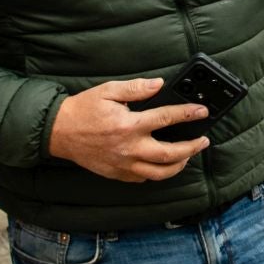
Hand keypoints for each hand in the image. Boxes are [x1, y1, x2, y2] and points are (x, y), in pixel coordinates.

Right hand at [48, 78, 210, 180]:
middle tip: (203, 141)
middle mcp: (130, 148)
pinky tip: (163, 164)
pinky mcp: (118, 174)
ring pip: (160, 172)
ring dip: (179, 165)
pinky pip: (144, 178)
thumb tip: (159, 84)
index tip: (202, 112)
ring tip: (188, 155)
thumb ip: (136, 88)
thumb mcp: (108, 91)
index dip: (188, 114)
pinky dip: (158, 173)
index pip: (167, 119)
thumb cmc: (84, 110)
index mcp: (129, 125)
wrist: (59, 132)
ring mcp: (124, 164)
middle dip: (192, 147)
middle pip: (171, 153)